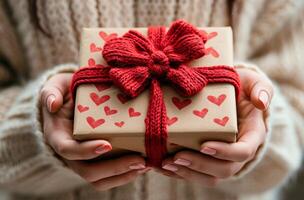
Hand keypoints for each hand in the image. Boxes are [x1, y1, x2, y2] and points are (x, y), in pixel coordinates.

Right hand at [40, 73, 149, 190]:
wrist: (71, 102)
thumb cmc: (65, 93)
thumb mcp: (56, 87)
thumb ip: (51, 92)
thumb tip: (52, 103)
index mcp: (58, 136)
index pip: (68, 150)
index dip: (86, 151)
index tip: (107, 144)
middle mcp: (70, 153)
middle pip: (87, 172)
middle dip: (113, 169)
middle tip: (138, 161)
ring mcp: (84, 160)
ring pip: (99, 180)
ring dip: (123, 176)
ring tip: (144, 165)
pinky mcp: (97, 161)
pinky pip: (108, 176)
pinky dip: (125, 174)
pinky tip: (143, 165)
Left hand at [158, 67, 272, 186]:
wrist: (230, 95)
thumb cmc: (241, 88)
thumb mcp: (253, 82)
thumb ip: (261, 89)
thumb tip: (262, 103)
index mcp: (252, 136)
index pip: (243, 151)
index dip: (225, 152)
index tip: (204, 145)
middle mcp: (238, 153)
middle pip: (224, 170)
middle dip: (200, 165)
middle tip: (178, 157)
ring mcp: (222, 159)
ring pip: (209, 177)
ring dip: (187, 173)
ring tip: (166, 164)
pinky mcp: (208, 160)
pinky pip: (196, 174)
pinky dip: (179, 173)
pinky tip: (163, 167)